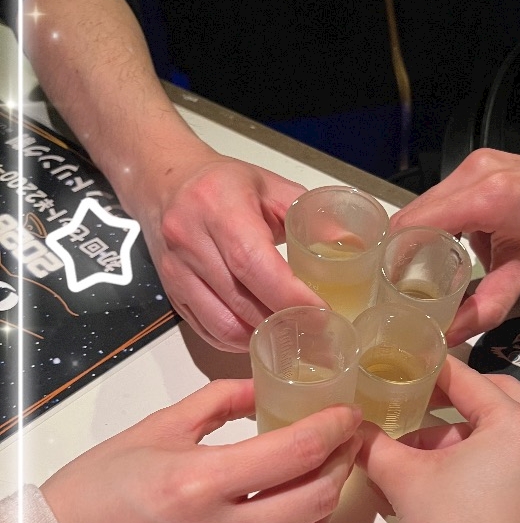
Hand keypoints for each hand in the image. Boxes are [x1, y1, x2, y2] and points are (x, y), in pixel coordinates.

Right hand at [41, 379, 361, 522]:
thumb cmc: (100, 486)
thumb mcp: (157, 427)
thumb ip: (218, 401)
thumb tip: (263, 387)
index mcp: (200, 482)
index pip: (295, 452)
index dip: (334, 429)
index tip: (347, 413)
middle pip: (316, 498)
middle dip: (341, 462)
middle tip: (343, 440)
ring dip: (326, 502)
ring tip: (322, 473)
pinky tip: (298, 518)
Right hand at [137, 147, 323, 351]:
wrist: (167, 182)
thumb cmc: (223, 184)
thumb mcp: (272, 187)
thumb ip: (311, 216)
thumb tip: (351, 245)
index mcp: (219, 207)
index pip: (254, 263)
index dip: (289, 296)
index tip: (322, 313)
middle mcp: (190, 239)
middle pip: (241, 300)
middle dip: (284, 323)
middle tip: (318, 333)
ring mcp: (176, 270)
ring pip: (223, 324)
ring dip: (261, 338)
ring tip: (291, 336)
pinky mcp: (171, 293)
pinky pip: (207, 330)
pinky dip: (238, 340)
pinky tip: (260, 334)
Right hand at [357, 356, 519, 522]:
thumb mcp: (407, 485)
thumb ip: (376, 445)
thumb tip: (352, 426)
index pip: (466, 378)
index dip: (427, 372)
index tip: (395, 368)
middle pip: (493, 398)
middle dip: (447, 404)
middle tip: (406, 409)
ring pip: (504, 430)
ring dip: (461, 435)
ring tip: (414, 454)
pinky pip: (517, 457)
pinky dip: (483, 458)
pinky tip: (443, 477)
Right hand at [391, 145, 519, 343]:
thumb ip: (487, 304)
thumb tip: (451, 334)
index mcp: (489, 197)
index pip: (413, 224)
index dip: (392, 258)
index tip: (388, 290)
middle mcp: (476, 173)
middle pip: (413, 215)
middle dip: (403, 254)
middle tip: (405, 293)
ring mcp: (477, 165)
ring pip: (426, 207)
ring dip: (423, 240)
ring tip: (428, 278)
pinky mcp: (482, 166)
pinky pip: (445, 199)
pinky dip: (442, 226)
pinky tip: (453, 252)